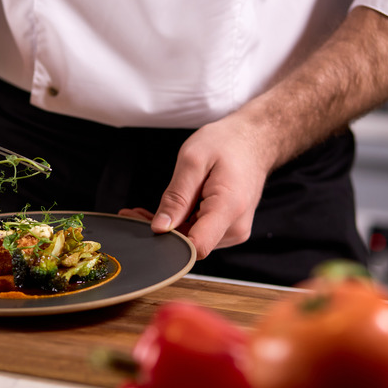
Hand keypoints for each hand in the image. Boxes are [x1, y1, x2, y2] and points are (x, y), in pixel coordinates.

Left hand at [121, 116, 272, 259]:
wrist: (254, 140)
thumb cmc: (227, 143)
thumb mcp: (193, 160)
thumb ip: (176, 196)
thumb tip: (160, 227)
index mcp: (228, 209)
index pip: (195, 247)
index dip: (166, 240)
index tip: (144, 223)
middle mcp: (235, 227)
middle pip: (189, 244)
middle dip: (160, 232)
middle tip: (133, 213)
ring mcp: (233, 231)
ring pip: (191, 240)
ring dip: (168, 228)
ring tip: (143, 211)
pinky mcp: (228, 229)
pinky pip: (198, 233)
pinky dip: (179, 224)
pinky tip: (166, 212)